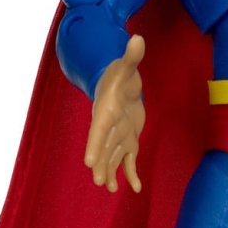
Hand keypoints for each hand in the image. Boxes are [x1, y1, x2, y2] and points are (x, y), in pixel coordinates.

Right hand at [84, 35, 145, 192]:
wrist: (118, 84)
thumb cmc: (120, 75)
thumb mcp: (126, 65)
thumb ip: (132, 56)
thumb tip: (138, 38)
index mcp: (107, 111)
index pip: (99, 130)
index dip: (95, 145)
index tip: (89, 162)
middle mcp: (110, 126)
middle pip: (104, 148)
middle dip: (102, 165)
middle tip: (99, 181)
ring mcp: (119, 135)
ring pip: (114, 157)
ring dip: (112, 172)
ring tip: (111, 188)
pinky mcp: (129, 139)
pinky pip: (129, 160)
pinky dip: (131, 174)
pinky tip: (134, 188)